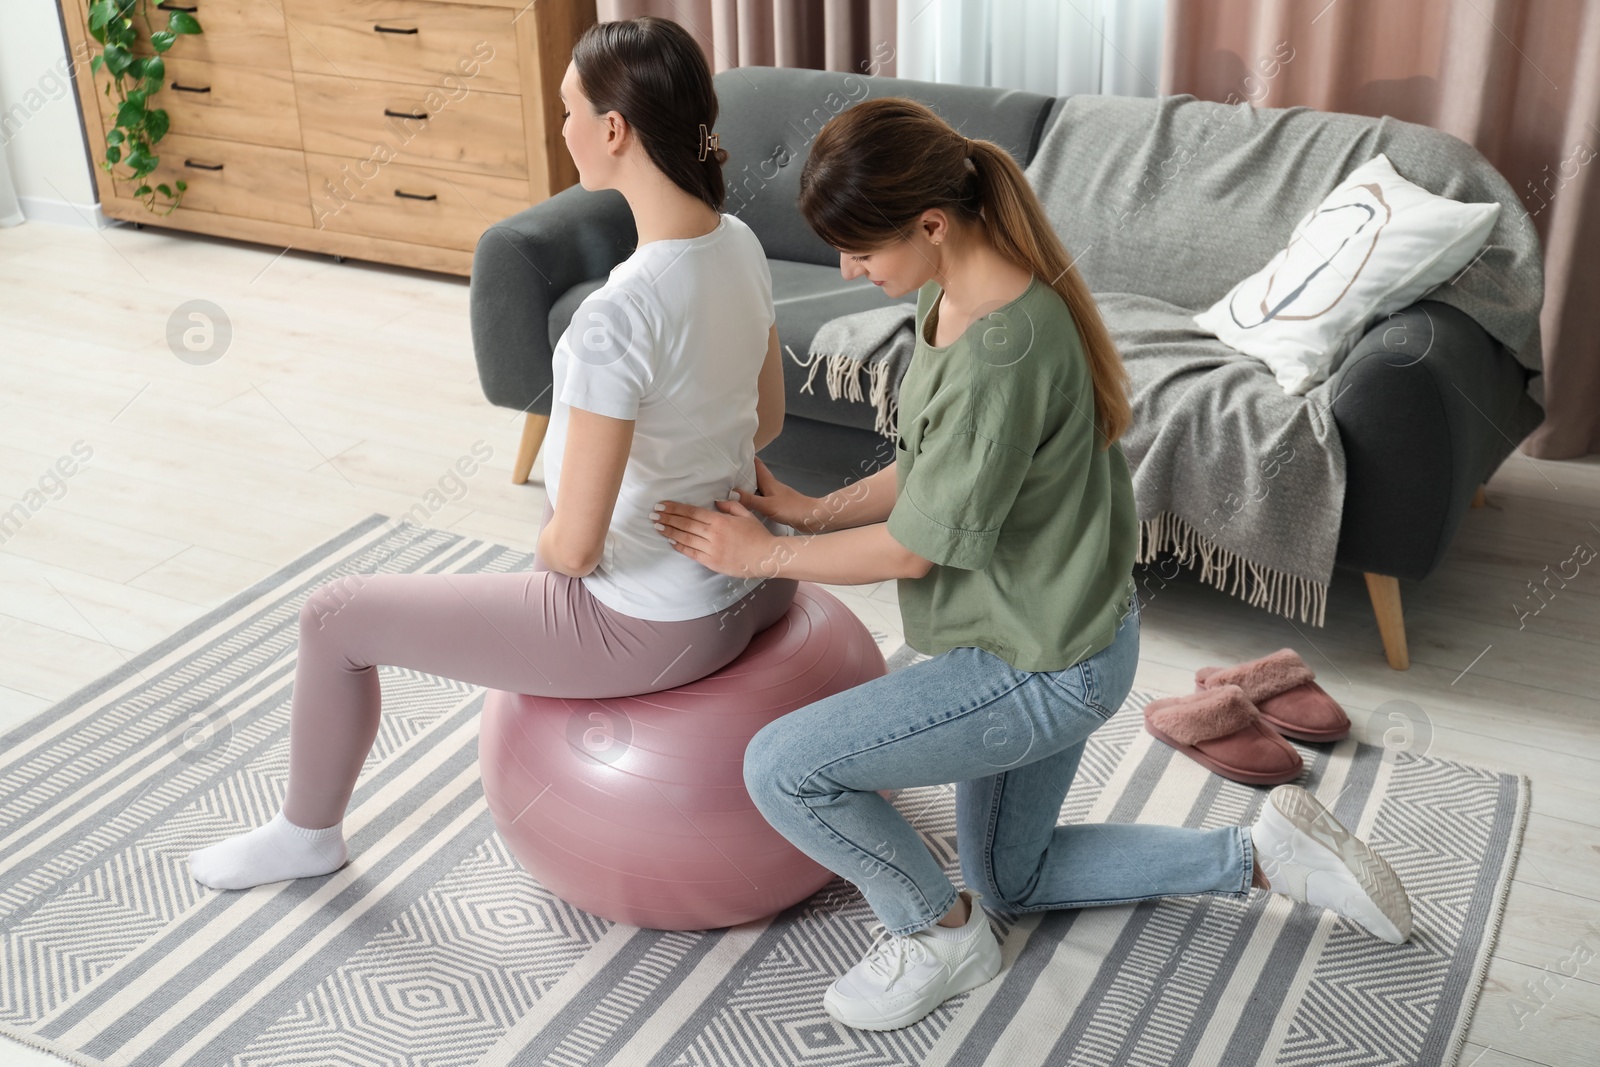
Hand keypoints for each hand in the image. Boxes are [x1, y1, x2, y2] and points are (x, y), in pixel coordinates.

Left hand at [652, 496, 784, 578]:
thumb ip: (730, 506)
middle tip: (653, 514)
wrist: (767, 557)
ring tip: (657, 526)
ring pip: (685, 538)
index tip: (662, 505)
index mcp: (720, 521)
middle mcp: (713, 534)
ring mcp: (712, 550)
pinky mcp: (712, 563)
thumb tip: (715, 502)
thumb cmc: (758, 534)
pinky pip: (692, 553)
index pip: (692, 512)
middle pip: (685, 524)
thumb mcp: (746, 515)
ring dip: (670, 531)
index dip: (675, 508)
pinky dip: (680, 547)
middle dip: (668, 518)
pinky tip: (671, 542)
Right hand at [733, 457, 824, 532]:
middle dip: (742, 473)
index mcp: (769, 481)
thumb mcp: (768, 505)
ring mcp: (774, 495)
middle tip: (727, 473)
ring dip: (747, 487)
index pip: (756, 464)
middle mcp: (771, 486)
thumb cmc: (792, 509)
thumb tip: (731, 493)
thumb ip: (750, 500)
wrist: (812, 518)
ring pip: (757, 487)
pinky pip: (761, 498)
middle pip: (755, 475)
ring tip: (732, 489)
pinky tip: (747, 506)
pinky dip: (753, 499)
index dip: (746, 457)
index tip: (733, 454)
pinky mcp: (777, 504)